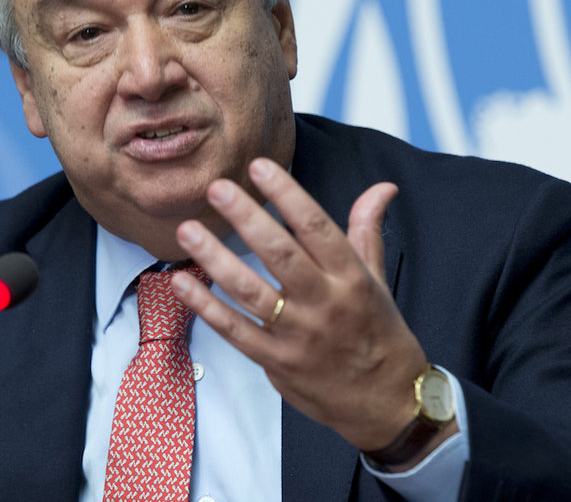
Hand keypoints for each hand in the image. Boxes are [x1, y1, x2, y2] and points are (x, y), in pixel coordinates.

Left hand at [171, 157, 441, 456]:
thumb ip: (366, 230)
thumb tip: (381, 187)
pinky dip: (207, 308)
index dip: (287, 194)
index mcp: (351, 278)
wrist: (388, 403)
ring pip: (251, 292)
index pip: (316, 227)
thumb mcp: (378, 280)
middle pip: (281, 255)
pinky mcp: (278, 363)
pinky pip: (236, 332)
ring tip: (188, 231)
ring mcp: (299, 336)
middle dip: (247, 219)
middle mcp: (326, 304)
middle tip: (217, 189)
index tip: (260, 166)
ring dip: (216, 260)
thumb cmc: (380, 334)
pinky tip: (182, 283)